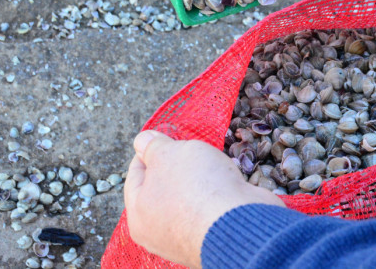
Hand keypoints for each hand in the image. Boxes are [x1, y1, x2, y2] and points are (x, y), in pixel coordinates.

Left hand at [124, 130, 284, 267]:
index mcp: (139, 215)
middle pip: (162, 187)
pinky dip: (215, 192)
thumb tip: (141, 141)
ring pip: (188, 197)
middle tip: (188, 149)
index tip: (162, 137)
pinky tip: (224, 180)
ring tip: (210, 163)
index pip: (135, 175)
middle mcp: (159, 232)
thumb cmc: (197, 188)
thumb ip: (152, 145)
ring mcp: (187, 237)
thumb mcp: (168, 153)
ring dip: (198, 178)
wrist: (240, 220)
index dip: (148, 151)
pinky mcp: (214, 234)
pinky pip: (209, 207)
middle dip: (177, 165)